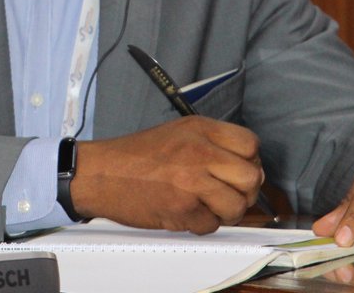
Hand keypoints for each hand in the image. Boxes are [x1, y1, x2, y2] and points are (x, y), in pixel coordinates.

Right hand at [70, 117, 264, 233]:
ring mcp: (192, 181)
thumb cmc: (136, 156)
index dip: (249, 161)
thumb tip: (246, 167)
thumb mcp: (178, 132)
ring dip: (225, 212)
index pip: (251, 144)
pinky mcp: (182, 209)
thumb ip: (212, 144)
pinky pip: (211, 225)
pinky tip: (185, 212)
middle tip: (227, 194)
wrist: (101, 173)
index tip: (236, 171)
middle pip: (251, 177)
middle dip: (244, 192)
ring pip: (237, 206)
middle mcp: (200, 152)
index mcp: (200, 129)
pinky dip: (201, 224)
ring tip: (206, 205)